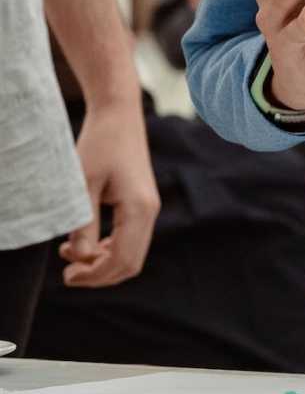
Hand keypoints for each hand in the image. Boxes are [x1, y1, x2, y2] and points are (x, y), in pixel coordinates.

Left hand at [61, 98, 157, 286]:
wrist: (118, 117)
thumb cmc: (98, 145)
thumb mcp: (82, 185)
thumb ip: (82, 223)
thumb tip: (78, 259)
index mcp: (139, 209)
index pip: (122, 259)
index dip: (95, 275)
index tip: (66, 276)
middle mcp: (150, 212)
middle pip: (131, 263)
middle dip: (100, 275)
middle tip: (67, 274)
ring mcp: (148, 209)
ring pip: (131, 254)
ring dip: (102, 263)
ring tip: (69, 255)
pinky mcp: (141, 205)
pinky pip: (130, 240)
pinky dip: (108, 250)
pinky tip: (85, 243)